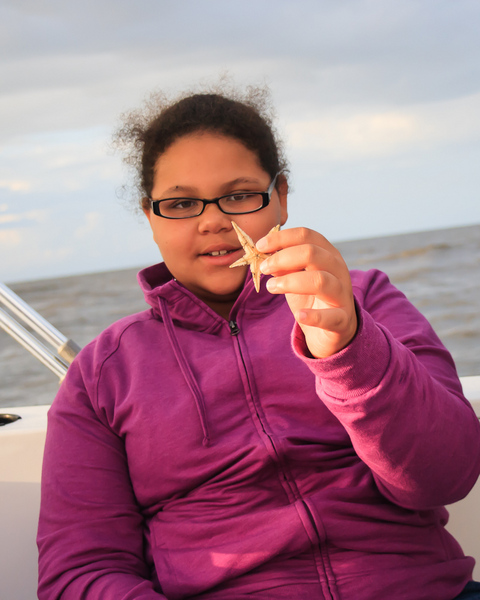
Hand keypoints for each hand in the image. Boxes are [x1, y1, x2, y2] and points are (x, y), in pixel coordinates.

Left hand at [257, 227, 356, 358]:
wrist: (331, 329)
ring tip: (271, 287)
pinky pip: (331, 317)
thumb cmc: (311, 298)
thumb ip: (283, 265)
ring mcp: (342, 294)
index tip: (260, 246)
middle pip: (312, 253)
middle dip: (282, 258)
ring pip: (320, 280)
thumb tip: (264, 255)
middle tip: (263, 268)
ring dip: (290, 282)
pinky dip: (314, 316)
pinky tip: (299, 316)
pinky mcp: (342, 319)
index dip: (281, 238)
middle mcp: (338, 270)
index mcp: (328, 254)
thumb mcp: (295, 277)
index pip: (306, 235)